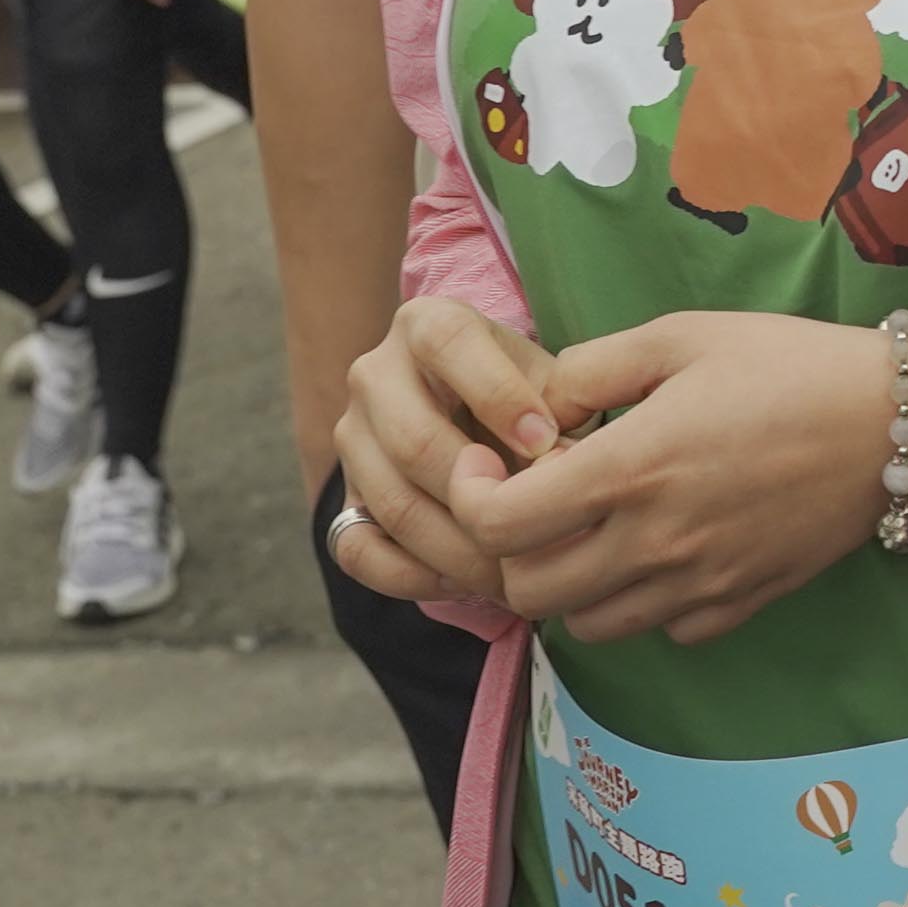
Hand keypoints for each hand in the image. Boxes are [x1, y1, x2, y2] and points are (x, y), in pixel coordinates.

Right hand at [326, 296, 581, 606]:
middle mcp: (375, 374)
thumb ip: (564, 408)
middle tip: (535, 532)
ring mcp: (351, 438)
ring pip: (392, 503)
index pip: (449, 344)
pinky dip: (410, 576)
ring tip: (515, 574)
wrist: (477, 421)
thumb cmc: (529, 397)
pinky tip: (462, 581)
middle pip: (413, 441)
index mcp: (428, 324)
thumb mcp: (552, 382)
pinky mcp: (341, 496)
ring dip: (457, 551)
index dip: (499, 395)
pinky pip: (357, 549)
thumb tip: (566, 465)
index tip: (545, 442)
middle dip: (480, 497)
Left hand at [459, 311, 907, 645]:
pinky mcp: (738, 606)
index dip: (470, 498)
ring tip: (598, 528)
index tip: (486, 466)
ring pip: (587, 625)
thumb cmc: (788, 365)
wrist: (895, 422)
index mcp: (630, 469)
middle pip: (530, 591)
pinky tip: (664, 549)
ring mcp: (697, 584)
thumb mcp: (682, 335)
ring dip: (573, 583)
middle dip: (513, 549)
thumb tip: (535, 407)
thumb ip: (591, 368)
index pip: (500, 523)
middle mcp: (654, 542)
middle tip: (539, 501)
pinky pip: (661, 630)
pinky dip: (642, 602)